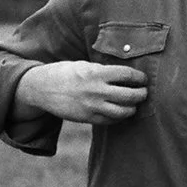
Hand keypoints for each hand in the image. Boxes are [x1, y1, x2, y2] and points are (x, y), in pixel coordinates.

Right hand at [17, 61, 148, 123]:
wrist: (42, 88)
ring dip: (133, 108)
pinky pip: (111, 121)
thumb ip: (104, 71)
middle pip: (130, 95)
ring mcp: (92, 106)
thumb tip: (126, 74)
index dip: (140, 77)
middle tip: (144, 92)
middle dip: (142, 94)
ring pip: (123, 112)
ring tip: (134, 104)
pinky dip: (119, 117)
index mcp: (96, 73)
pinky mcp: (88, 118)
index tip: (143, 78)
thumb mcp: (84, 65)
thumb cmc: (65, 72)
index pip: (127, 75)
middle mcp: (96, 90)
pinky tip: (120, 112)